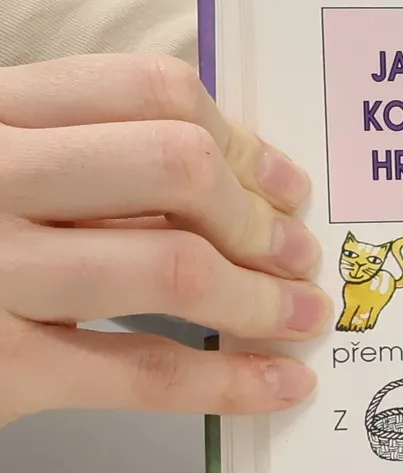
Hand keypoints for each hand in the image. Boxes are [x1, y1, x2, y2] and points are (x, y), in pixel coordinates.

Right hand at [0, 54, 326, 427]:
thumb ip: (77, 164)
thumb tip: (230, 185)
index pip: (143, 89)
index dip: (237, 137)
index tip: (282, 182)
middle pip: (174, 167)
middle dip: (257, 217)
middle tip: (296, 254)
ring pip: (172, 268)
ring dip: (264, 298)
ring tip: (303, 315)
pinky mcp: (1, 369)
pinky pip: (144, 371)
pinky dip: (231, 380)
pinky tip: (280, 383)